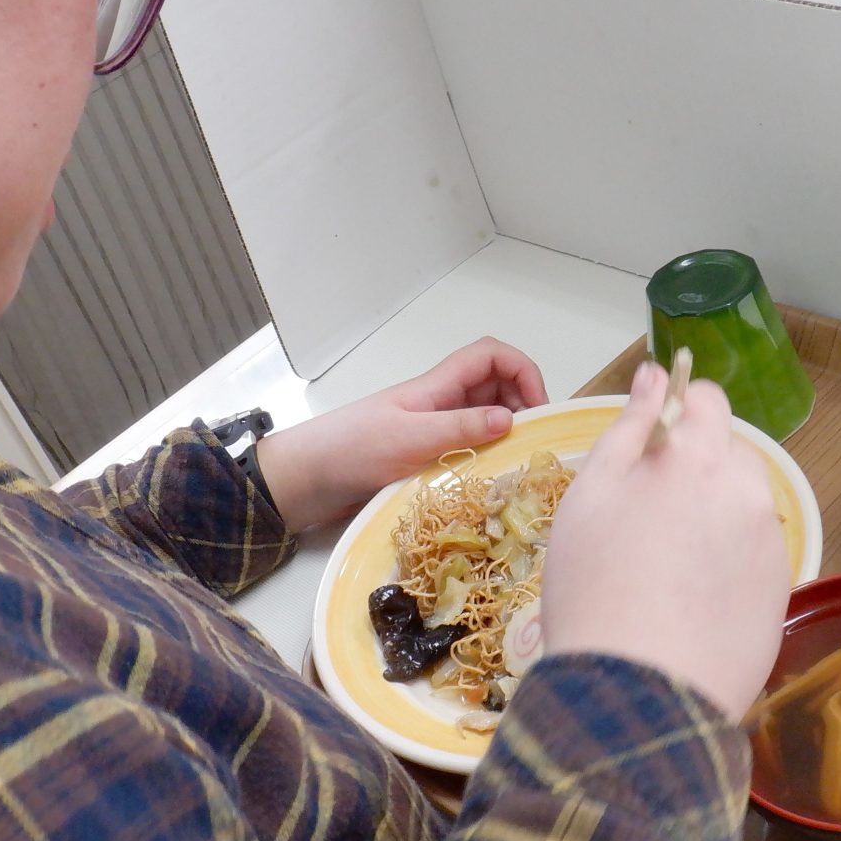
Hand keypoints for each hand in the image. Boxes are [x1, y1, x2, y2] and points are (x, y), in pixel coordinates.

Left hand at [252, 338, 547, 531]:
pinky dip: (486, 460)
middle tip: (533, 445)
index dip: (523, 372)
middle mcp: (439, 404)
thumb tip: (513, 419)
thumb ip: (460, 428)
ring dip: (506, 436)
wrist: (302, 482)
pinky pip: (467, 451)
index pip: (492, 356)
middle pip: (496, 387)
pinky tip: (490, 484)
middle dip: (522, 406)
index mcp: (437, 386)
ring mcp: (432, 432)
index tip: (538, 411)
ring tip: (518, 466)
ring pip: (484, 421)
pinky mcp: (424, 461)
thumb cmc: (349, 451)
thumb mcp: (409, 439)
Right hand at [539, 361, 788, 721]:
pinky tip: (690, 600)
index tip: (655, 438)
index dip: (680, 411)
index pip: (709, 400)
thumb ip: (630, 425)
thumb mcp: (592, 494)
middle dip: (697, 470)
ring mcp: (772, 547)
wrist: (638, 693)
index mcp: (702, 458)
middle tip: (647, 518)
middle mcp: (751, 493)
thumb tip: (654, 375)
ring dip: (714, 518)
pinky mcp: (780, 596)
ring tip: (666, 566)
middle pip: (730, 457)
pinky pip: (754, 559)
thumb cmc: (595, 586)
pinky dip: (728, 566)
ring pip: (743, 509)